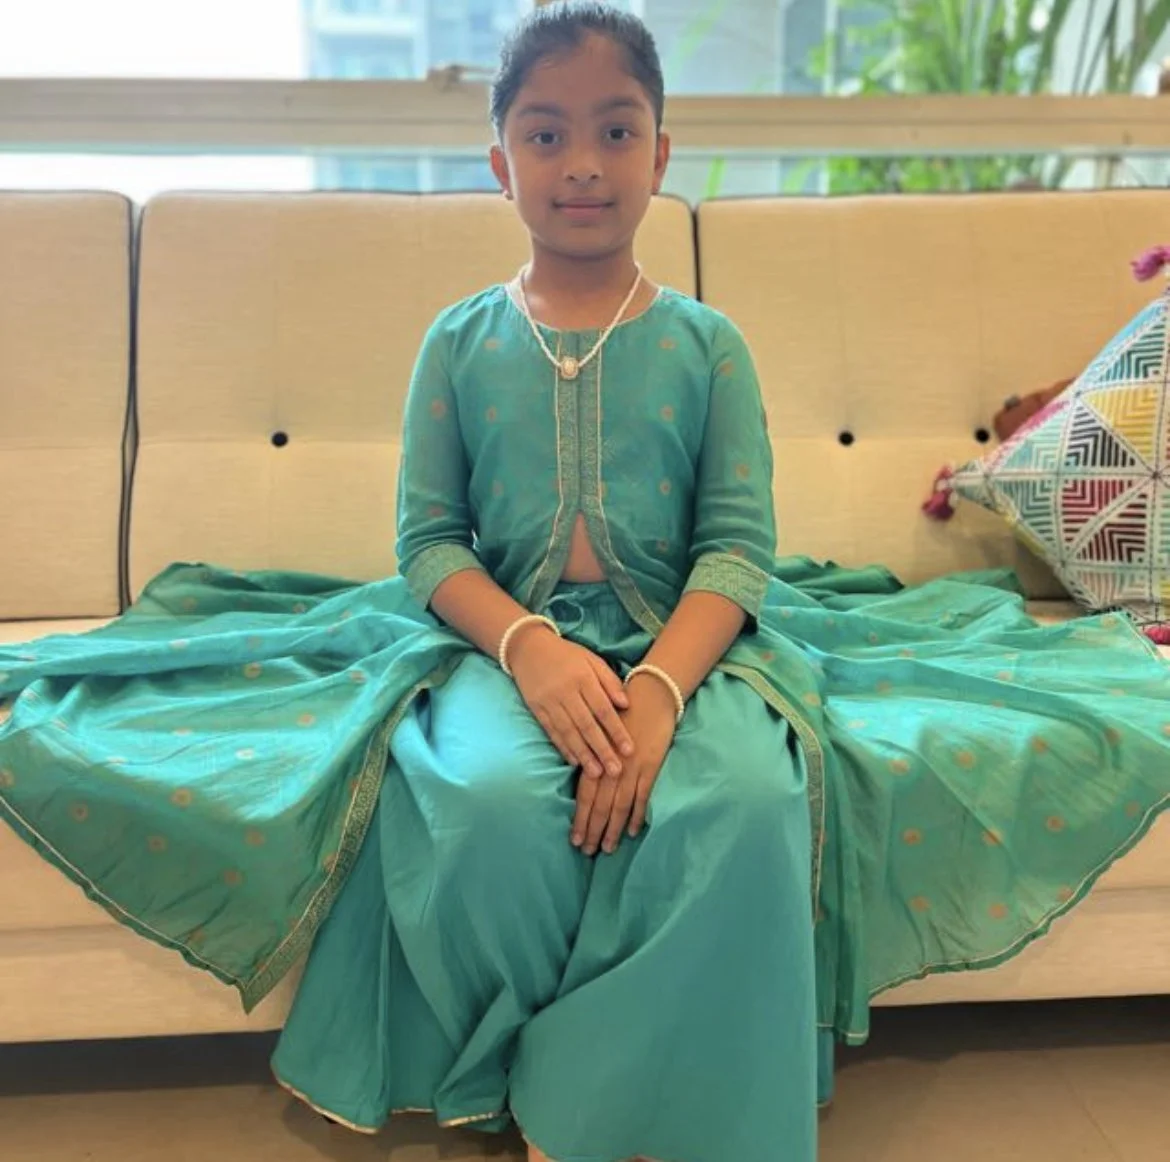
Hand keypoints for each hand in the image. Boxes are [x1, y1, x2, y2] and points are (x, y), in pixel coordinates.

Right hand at [509, 627, 634, 778]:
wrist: (528, 647)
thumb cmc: (566, 654)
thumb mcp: (591, 659)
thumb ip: (609, 681)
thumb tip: (626, 704)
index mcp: (583, 678)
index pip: (603, 709)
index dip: (616, 731)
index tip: (629, 750)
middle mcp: (566, 692)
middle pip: (587, 725)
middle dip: (603, 750)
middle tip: (616, 771)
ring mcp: (549, 702)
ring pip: (569, 732)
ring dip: (584, 755)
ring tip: (597, 773)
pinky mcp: (536, 709)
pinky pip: (552, 732)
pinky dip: (564, 748)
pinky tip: (575, 762)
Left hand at [573, 672, 676, 855]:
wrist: (650, 695)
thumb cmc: (621, 714)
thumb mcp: (601, 734)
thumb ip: (593, 758)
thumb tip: (585, 784)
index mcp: (597, 757)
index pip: (585, 796)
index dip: (580, 819)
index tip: (574, 839)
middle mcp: (612, 766)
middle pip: (601, 805)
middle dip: (593, 830)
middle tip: (587, 851)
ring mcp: (632, 768)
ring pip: (620, 805)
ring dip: (613, 829)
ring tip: (607, 848)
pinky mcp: (651, 766)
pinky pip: (642, 797)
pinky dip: (637, 815)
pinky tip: (633, 831)